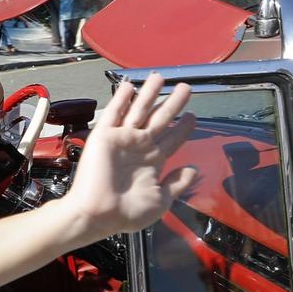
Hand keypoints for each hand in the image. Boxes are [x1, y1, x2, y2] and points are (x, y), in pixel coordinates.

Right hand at [59, 74, 197, 240]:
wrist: (99, 214)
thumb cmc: (127, 213)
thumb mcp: (161, 200)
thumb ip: (177, 183)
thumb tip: (193, 170)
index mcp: (153, 162)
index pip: (173, 139)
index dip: (184, 127)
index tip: (193, 116)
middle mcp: (139, 147)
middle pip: (161, 119)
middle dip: (173, 103)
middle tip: (186, 88)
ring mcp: (122, 140)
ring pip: (140, 111)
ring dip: (149, 94)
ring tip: (160, 77)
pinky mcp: (104, 136)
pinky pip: (114, 114)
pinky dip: (121, 99)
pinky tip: (129, 86)